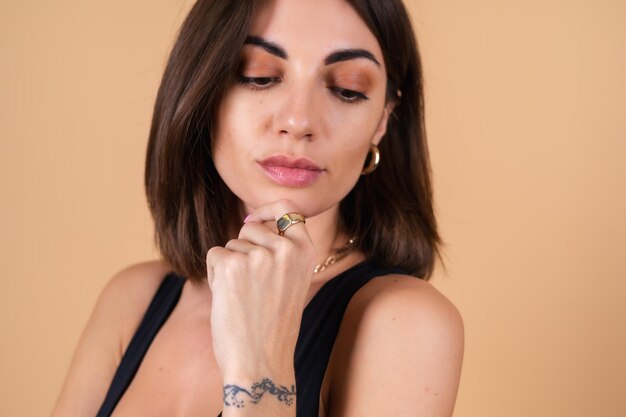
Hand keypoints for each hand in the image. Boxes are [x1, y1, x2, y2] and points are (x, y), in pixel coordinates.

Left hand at [206, 199, 316, 380]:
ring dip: (229, 266)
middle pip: (250, 228)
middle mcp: (285, 249)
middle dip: (243, 250)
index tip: (253, 219)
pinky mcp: (232, 265)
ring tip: (243, 297)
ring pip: (231, 244)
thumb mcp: (290, 281)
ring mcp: (259, 255)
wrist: (260, 362)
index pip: (287, 209)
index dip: (266, 210)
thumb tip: (250, 220)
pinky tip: (229, 299)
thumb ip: (279, 252)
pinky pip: (214, 255)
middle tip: (251, 286)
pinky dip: (214, 275)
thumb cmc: (272, 327)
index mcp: (305, 251)